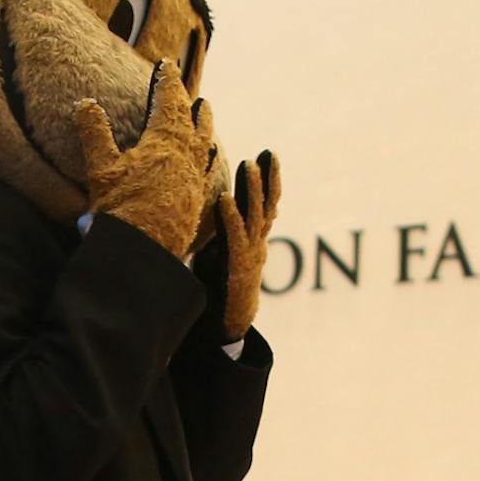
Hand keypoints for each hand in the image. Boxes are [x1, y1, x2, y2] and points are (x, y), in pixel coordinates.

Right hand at [76, 60, 214, 255]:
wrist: (144, 253)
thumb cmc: (122, 209)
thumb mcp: (101, 168)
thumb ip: (94, 133)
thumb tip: (86, 103)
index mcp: (165, 143)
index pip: (169, 103)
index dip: (167, 82)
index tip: (167, 66)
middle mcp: (186, 159)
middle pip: (193, 122)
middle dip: (189, 104)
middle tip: (190, 92)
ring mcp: (195, 182)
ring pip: (204, 146)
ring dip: (204, 128)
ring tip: (205, 116)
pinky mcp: (197, 203)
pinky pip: (208, 174)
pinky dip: (209, 162)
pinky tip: (209, 163)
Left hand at [209, 151, 281, 339]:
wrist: (227, 328)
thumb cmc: (219, 290)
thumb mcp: (222, 255)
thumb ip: (222, 234)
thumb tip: (210, 209)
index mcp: (253, 240)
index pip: (265, 204)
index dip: (269, 180)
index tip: (268, 155)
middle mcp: (256, 244)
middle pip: (267, 205)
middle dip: (268, 178)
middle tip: (269, 153)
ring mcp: (248, 255)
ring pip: (254, 216)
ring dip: (251, 189)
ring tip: (248, 164)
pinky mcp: (235, 267)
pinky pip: (234, 237)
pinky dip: (229, 216)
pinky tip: (225, 198)